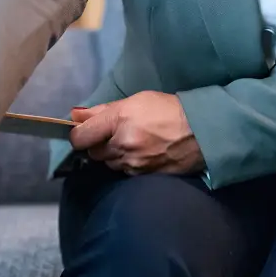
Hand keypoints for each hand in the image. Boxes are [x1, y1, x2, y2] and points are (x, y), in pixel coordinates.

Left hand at [68, 92, 202, 174]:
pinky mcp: (143, 176)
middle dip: (98, 144)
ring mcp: (133, 163)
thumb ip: (102, 110)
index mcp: (118, 120)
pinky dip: (127, 164)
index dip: (78, 135)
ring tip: (132, 143)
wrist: (201, 132)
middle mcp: (122, 144)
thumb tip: (74, 115)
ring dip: (113, 155)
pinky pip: (124, 172)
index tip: (84, 132)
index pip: (79, 137)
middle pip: (92, 152)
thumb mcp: (136, 100)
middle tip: (114, 134)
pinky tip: (142, 154)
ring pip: (108, 164)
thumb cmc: (168, 109)